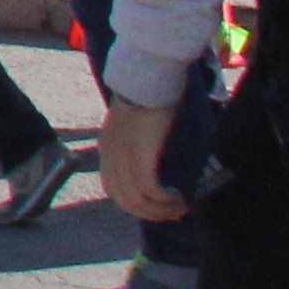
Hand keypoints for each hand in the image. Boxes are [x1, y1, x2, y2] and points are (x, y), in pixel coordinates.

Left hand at [102, 95, 184, 227]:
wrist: (148, 75)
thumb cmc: (151, 95)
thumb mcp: (139, 125)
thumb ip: (141, 144)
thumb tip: (158, 161)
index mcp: (108, 148)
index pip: (114, 189)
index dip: (136, 204)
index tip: (159, 207)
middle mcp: (110, 154)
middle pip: (122, 200)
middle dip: (149, 213)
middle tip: (174, 213)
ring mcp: (122, 155)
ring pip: (135, 200)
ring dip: (160, 210)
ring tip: (180, 207)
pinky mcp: (138, 153)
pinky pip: (147, 188)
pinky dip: (163, 199)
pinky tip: (179, 197)